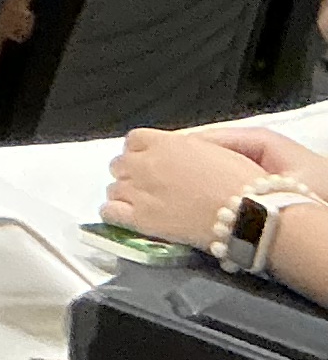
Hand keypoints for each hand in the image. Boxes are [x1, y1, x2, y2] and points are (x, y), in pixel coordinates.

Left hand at [105, 125, 311, 251]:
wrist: (250, 215)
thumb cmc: (244, 183)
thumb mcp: (217, 148)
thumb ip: (187, 146)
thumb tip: (176, 147)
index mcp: (166, 143)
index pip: (134, 140)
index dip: (142, 152)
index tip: (151, 162)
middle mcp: (147, 164)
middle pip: (121, 164)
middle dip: (132, 174)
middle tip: (150, 187)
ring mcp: (140, 191)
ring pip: (113, 188)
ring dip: (126, 195)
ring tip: (144, 205)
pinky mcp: (141, 219)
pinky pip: (109, 212)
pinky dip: (115, 214)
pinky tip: (129, 218)